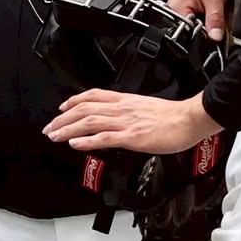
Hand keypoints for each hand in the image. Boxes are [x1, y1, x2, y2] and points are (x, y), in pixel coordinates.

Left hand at [45, 89, 219, 154]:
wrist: (190, 119)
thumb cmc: (173, 116)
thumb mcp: (146, 107)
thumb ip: (129, 112)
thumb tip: (118, 120)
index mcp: (125, 100)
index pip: (93, 96)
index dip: (74, 101)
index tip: (62, 108)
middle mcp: (122, 109)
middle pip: (84, 109)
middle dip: (63, 119)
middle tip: (50, 128)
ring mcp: (126, 122)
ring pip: (89, 122)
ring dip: (68, 129)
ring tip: (55, 136)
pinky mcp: (132, 137)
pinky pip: (104, 138)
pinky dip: (87, 141)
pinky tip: (75, 144)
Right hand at [170, 0, 228, 41]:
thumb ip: (215, 20)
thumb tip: (216, 39)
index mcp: (176, 9)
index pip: (187, 34)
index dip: (204, 36)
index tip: (216, 32)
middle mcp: (174, 8)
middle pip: (191, 29)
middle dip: (207, 27)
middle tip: (217, 13)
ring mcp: (179, 4)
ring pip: (196, 21)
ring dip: (208, 18)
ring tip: (214, 3)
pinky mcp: (186, 1)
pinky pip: (197, 13)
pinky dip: (207, 11)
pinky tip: (211, 2)